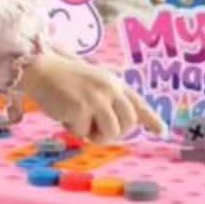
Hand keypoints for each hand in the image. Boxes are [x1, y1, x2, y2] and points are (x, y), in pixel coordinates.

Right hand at [17, 54, 162, 142]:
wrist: (42, 69)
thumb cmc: (64, 79)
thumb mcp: (93, 83)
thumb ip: (108, 98)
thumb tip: (122, 120)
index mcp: (114, 82)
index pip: (137, 102)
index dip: (151, 118)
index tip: (161, 131)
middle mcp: (110, 88)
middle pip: (128, 123)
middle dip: (115, 132)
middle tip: (96, 127)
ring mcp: (98, 97)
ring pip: (111, 132)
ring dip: (95, 134)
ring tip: (80, 120)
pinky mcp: (83, 107)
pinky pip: (84, 133)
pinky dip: (74, 129)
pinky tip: (65, 113)